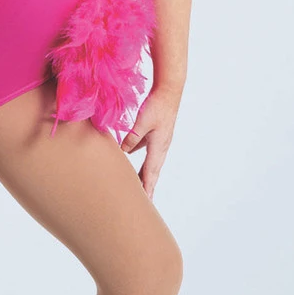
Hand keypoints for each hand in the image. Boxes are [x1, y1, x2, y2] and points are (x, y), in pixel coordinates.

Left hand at [119, 85, 181, 199]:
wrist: (170, 90)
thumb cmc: (157, 105)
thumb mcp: (142, 123)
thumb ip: (132, 138)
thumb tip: (124, 151)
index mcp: (158, 147)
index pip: (151, 174)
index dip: (147, 189)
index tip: (145, 204)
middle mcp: (160, 147)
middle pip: (152, 172)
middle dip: (147, 186)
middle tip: (142, 203)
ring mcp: (159, 140)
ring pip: (150, 162)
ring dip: (144, 174)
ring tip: (137, 185)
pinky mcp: (157, 133)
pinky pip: (147, 150)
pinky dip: (140, 156)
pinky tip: (129, 154)